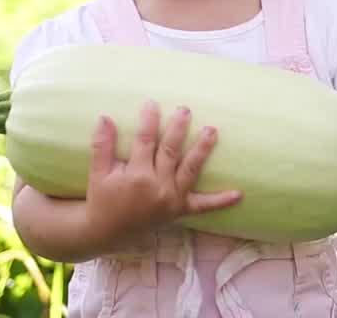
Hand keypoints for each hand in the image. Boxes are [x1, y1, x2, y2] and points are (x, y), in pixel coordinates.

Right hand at [84, 101, 240, 244]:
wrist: (107, 233)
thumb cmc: (102, 199)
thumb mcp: (98, 172)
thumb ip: (102, 145)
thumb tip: (105, 116)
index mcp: (136, 175)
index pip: (145, 141)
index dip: (149, 121)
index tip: (152, 103)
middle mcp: (157, 187)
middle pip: (171, 151)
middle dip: (179, 129)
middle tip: (186, 110)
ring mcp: (171, 199)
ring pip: (191, 170)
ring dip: (202, 150)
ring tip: (212, 131)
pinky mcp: (179, 211)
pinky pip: (202, 206)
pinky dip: (220, 201)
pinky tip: (238, 194)